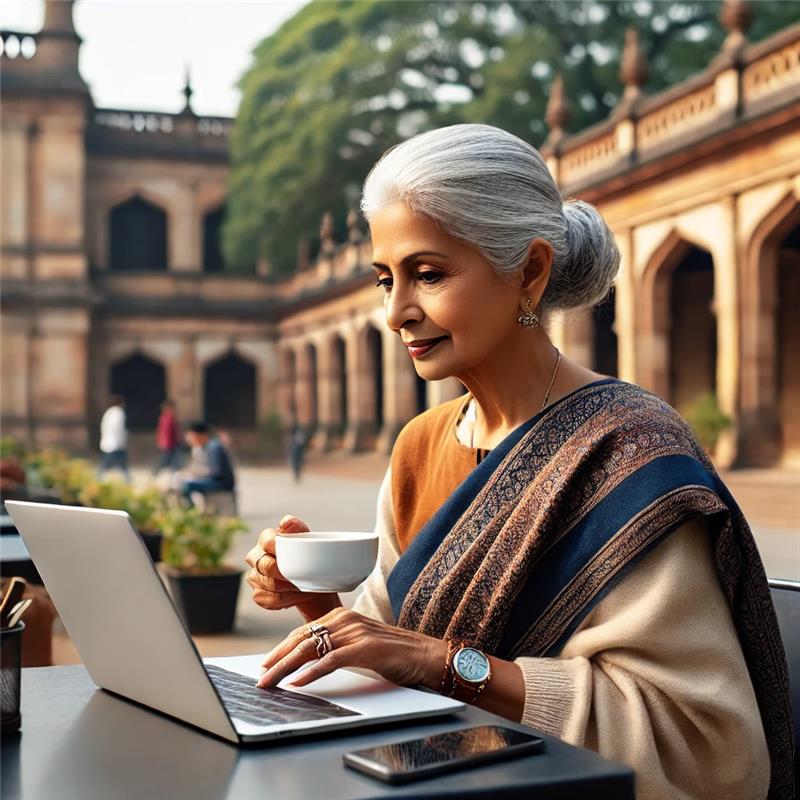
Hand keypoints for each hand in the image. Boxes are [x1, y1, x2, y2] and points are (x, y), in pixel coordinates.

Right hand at [244, 515, 339, 621]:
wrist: (313, 583)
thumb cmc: (308, 558)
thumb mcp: (307, 540)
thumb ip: (297, 528)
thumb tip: (286, 522)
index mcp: (266, 539)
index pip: (266, 541)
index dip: (278, 549)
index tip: (292, 556)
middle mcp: (256, 557)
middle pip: (265, 566)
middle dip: (285, 573)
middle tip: (302, 576)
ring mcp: (254, 576)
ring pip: (267, 584)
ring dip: (288, 588)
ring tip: (304, 587)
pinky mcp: (258, 594)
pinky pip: (267, 599)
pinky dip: (285, 600)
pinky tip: (296, 596)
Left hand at [257, 607, 446, 689]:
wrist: (424, 655)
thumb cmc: (392, 654)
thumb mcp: (358, 645)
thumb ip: (336, 646)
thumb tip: (308, 662)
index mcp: (342, 616)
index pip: (303, 631)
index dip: (282, 649)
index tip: (266, 664)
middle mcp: (345, 619)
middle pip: (302, 638)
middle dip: (277, 659)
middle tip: (260, 677)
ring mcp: (355, 632)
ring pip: (311, 648)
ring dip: (286, 668)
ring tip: (270, 682)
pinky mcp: (364, 648)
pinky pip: (330, 660)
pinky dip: (311, 672)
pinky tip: (297, 682)